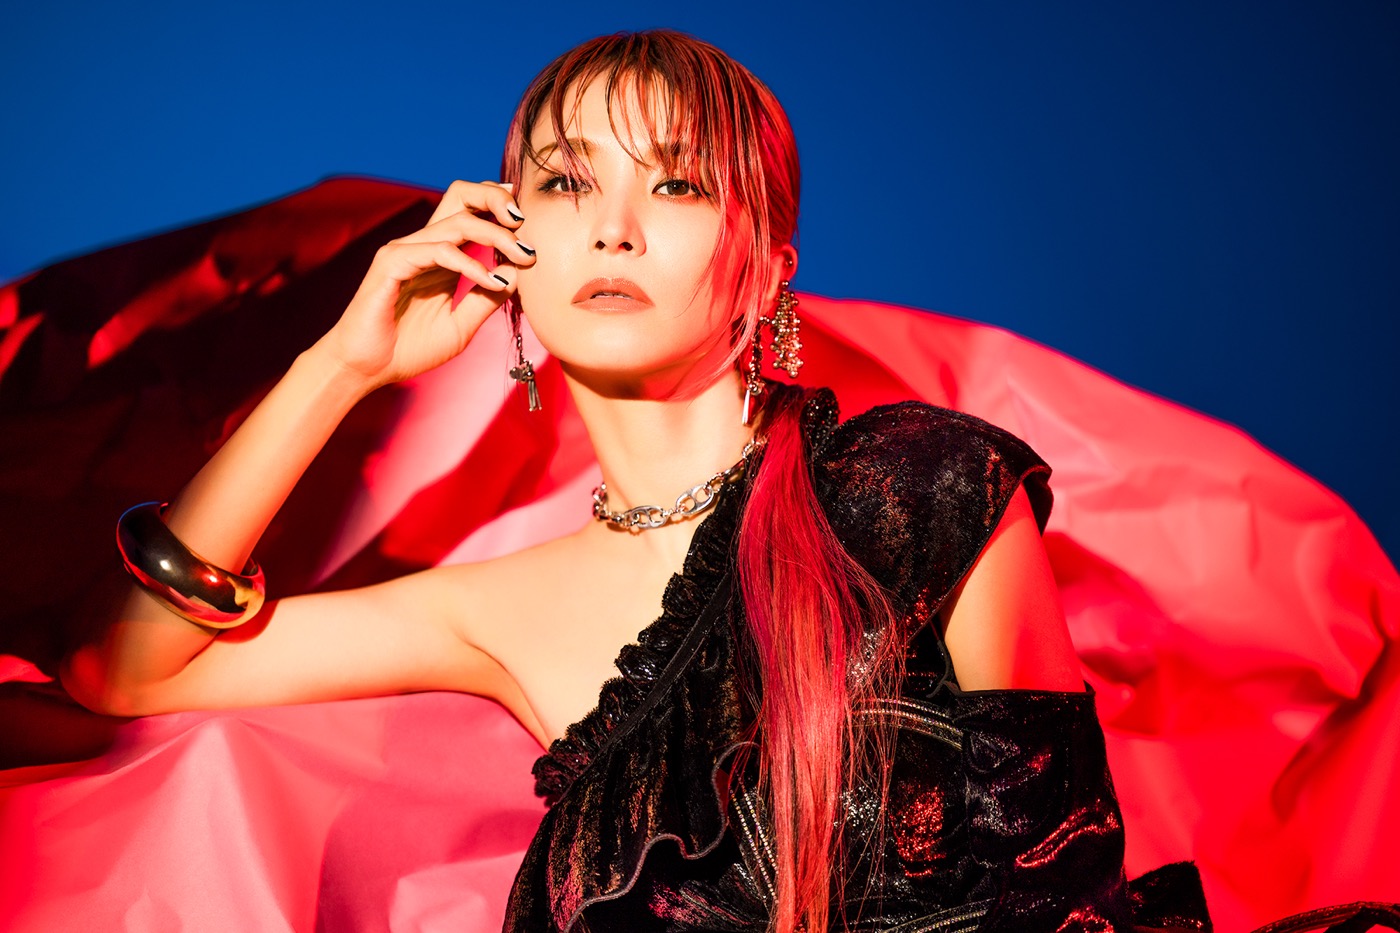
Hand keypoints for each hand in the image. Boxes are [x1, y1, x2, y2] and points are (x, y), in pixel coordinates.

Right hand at [318, 180, 536, 386]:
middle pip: (460, 195)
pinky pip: (438, 251)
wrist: (367, 370)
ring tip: (523, 255)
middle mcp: (424, 245)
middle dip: (496, 199)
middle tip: (526, 223)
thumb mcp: (461, 327)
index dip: (498, 205)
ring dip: (496, 234)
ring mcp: (405, 250)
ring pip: (457, 221)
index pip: (470, 210)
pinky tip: (491, 280)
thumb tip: (516, 273)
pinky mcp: (391, 263)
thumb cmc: (408, 350)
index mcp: (440, 255)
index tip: (528, 220)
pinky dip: (470, 263)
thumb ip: (486, 300)